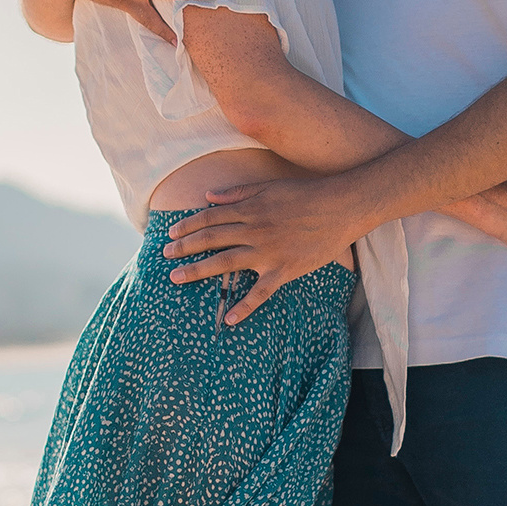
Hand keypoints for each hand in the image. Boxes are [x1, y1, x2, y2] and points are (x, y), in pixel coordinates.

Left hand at [163, 177, 362, 326]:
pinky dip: (244, 306)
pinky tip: (228, 319)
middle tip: (165, 256)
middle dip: (184, 247)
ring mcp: (268, 252)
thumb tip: (209, 196)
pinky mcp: (284, 270)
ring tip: (177, 278)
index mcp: (250, 208)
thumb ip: (238, 192)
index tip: (171, 233)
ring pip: (225, 263)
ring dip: (198, 271)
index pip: (210, 217)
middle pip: (211, 239)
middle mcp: (254, 229)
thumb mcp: (269, 186)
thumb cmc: (306, 194)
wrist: (342, 207)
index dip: (188, 225)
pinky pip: (260, 293)